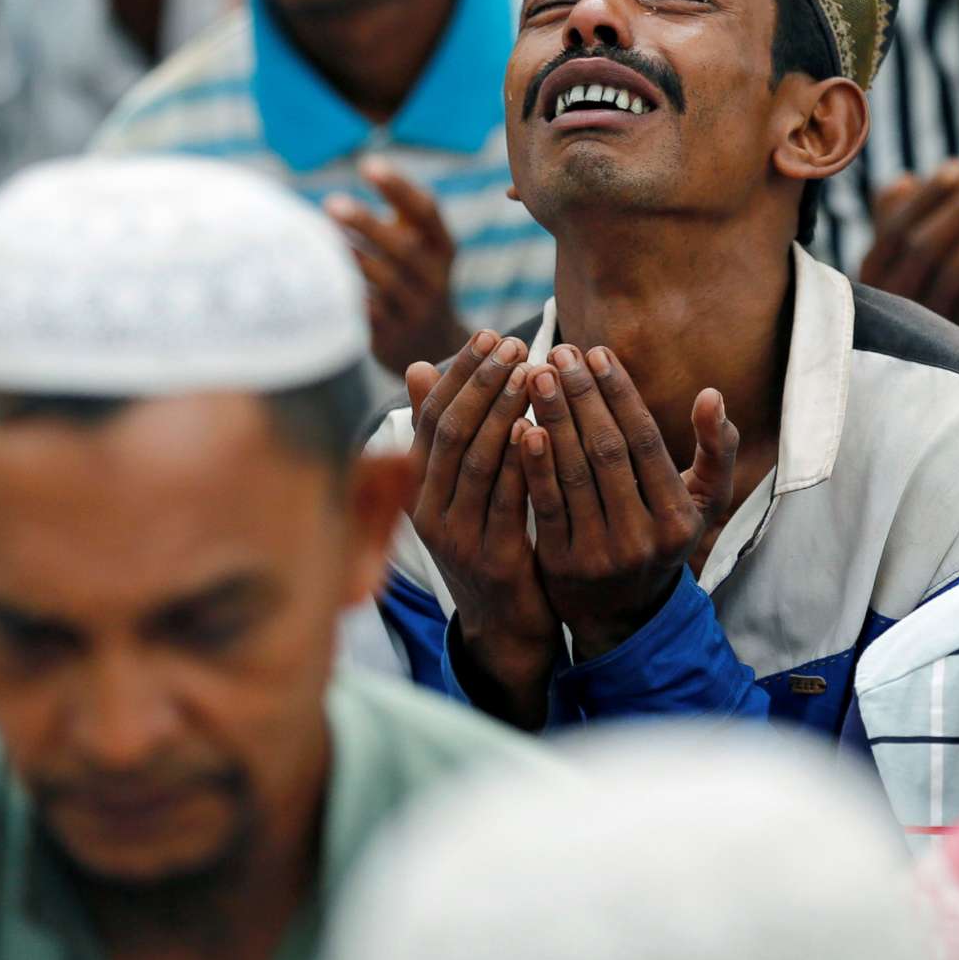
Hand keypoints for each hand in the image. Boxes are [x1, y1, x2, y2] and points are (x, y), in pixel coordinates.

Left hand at [327, 159, 466, 376]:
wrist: (433, 348)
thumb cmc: (415, 280)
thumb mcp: (422, 248)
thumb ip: (402, 216)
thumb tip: (364, 170)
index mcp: (444, 247)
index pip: (426, 211)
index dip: (399, 188)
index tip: (367, 164)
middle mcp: (436, 278)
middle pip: (403, 247)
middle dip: (367, 223)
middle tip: (331, 202)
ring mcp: (417, 309)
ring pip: (384, 280)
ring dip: (351, 256)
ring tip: (319, 240)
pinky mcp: (394, 336)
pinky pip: (367, 312)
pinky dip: (347, 292)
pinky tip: (322, 277)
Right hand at [404, 335, 560, 717]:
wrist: (505, 624)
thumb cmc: (485, 539)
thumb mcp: (456, 487)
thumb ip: (443, 432)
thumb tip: (416, 365)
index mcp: (416, 488)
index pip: (432, 417)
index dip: (460, 372)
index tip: (491, 335)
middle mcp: (428, 511)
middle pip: (452, 433)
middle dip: (483, 383)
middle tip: (515, 344)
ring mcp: (458, 538)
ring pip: (478, 462)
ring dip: (505, 412)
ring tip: (533, 372)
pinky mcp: (493, 560)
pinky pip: (508, 502)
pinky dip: (523, 462)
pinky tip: (542, 428)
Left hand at [518, 345, 740, 660]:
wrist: (622, 614)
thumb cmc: (663, 537)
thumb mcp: (703, 502)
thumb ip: (716, 448)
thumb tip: (712, 394)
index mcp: (679, 518)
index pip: (645, 441)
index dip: (619, 393)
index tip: (596, 352)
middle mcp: (642, 538)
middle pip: (607, 451)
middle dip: (582, 396)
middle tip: (558, 352)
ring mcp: (600, 554)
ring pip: (573, 473)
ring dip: (553, 418)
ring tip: (536, 376)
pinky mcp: (561, 564)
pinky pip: (545, 503)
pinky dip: (533, 462)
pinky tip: (521, 425)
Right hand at [859, 163, 958, 348]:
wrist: (948, 365)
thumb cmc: (925, 287)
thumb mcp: (906, 253)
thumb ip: (898, 216)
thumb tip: (903, 181)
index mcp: (871, 276)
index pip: (895, 229)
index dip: (928, 196)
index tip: (958, 167)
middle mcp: (889, 305)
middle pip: (923, 249)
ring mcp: (923, 330)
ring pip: (951, 276)